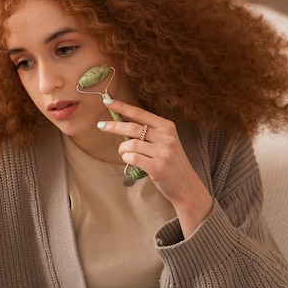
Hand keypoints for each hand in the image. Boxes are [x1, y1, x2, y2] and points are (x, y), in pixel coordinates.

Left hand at [98, 98, 212, 237]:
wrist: (186, 185)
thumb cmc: (171, 162)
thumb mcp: (165, 141)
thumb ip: (147, 132)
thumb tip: (121, 121)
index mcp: (167, 126)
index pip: (140, 113)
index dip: (122, 107)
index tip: (108, 101)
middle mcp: (166, 137)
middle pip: (133, 127)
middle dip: (114, 126)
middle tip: (101, 125)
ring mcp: (163, 152)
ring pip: (131, 144)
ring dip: (122, 148)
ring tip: (123, 152)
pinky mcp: (157, 167)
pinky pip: (132, 158)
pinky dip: (126, 158)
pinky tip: (128, 160)